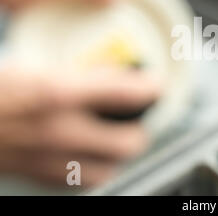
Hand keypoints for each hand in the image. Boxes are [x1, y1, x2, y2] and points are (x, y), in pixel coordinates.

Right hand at [0, 66, 160, 186]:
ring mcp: (47, 157)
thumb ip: (73, 72)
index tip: (156, 84)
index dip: (150, 87)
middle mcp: (58, 129)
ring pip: (107, 170)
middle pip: (127, 143)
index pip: (125, 93)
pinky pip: (78, 182)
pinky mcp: (35, 174)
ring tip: (118, 141)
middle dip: (140, 131)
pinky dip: (92, 171)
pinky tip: (89, 157)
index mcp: (57, 93)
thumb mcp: (32, 64)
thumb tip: (107, 71)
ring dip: (118, 156)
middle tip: (139, 119)